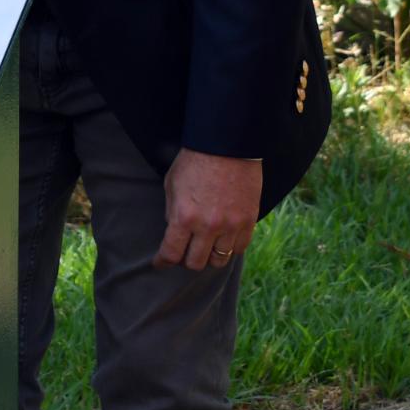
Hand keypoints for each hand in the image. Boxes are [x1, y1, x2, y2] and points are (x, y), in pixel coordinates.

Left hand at [156, 148, 260, 270]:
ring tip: (204, 247)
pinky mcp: (249, 221)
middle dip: (185, 260)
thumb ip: (172, 212)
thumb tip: (174, 232)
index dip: (163, 262)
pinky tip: (222, 240)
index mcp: (184, 217)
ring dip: (209, 256)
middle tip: (183, 253)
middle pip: (195, 263)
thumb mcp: (172, 185)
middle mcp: (208, 227)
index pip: (171, 253)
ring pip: (219, 260)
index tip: (160, 263)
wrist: (227, 146)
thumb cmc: (194, 162)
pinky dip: (229, 248)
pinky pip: (239, 248)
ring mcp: (231, 226)